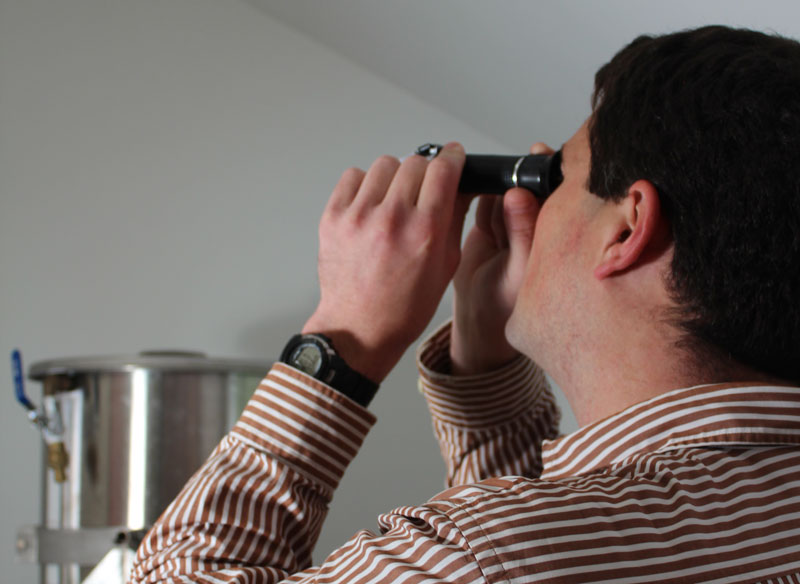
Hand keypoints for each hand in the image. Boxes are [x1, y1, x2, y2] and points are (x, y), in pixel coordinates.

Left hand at [302, 143, 470, 383]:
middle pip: (415, 162)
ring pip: (384, 164)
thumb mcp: (445, 266)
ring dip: (395, 176)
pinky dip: (366, 185)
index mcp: (424, 231)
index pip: (443, 169)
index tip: (453, 155)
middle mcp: (391, 218)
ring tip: (395, 199)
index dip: (452, 157)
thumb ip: (454, 220)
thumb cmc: (403, 307)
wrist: (359, 328)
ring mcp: (359, 216)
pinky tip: (371, 205)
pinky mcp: (333, 218)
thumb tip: (461, 186)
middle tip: (424, 188)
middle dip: (426, 171)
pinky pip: (353, 177)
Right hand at [449, 144, 551, 374]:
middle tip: (514, 170)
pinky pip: (486, 200)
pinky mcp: (490, 224)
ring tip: (493, 223)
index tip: (541, 155)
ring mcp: (513, 224)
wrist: (475, 320)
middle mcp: (537, 227)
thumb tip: (519, 194)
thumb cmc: (504, 305)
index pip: (556, 197)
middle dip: (520, 176)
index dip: (549, 175)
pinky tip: (479, 211)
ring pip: (506, 191)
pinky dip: (480, 198)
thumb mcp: (515, 272)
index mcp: (554, 238)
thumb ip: (520, 233)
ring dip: (496, 192)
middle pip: (530, 187)